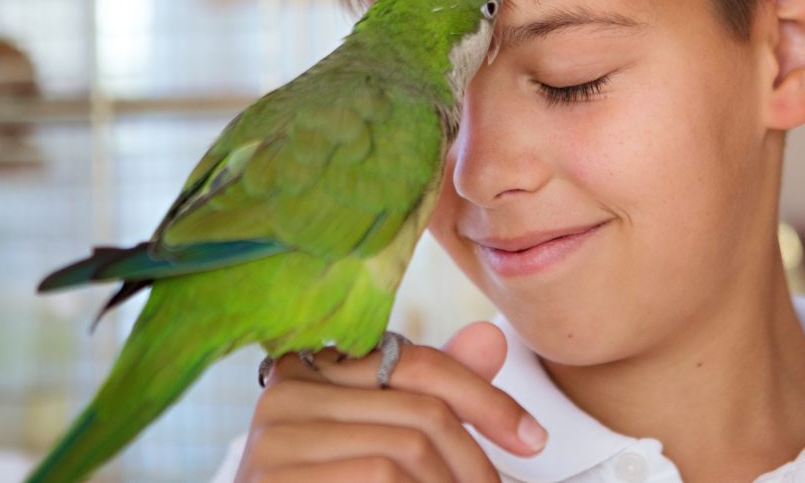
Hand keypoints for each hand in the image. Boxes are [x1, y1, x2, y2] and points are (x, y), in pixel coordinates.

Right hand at [235, 322, 546, 482]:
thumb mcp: (383, 437)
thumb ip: (430, 394)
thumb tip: (491, 337)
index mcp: (312, 367)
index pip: (416, 362)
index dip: (484, 398)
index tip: (533, 439)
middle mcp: (284, 392)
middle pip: (418, 411)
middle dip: (475, 462)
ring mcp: (271, 439)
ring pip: (404, 452)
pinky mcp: (272, 479)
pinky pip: (378, 476)